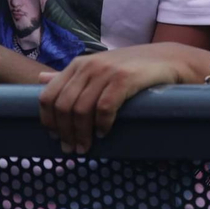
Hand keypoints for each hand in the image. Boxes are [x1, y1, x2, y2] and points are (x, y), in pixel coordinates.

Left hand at [38, 44, 207, 153]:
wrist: (168, 59)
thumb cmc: (132, 67)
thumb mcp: (98, 67)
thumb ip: (70, 76)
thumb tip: (40, 80)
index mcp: (77, 65)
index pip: (48, 96)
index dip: (48, 120)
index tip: (55, 137)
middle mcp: (88, 66)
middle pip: (63, 106)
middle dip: (65, 132)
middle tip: (72, 149)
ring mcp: (106, 71)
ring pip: (81, 110)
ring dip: (82, 134)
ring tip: (87, 147)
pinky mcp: (124, 79)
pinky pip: (104, 108)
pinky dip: (101, 125)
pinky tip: (104, 133)